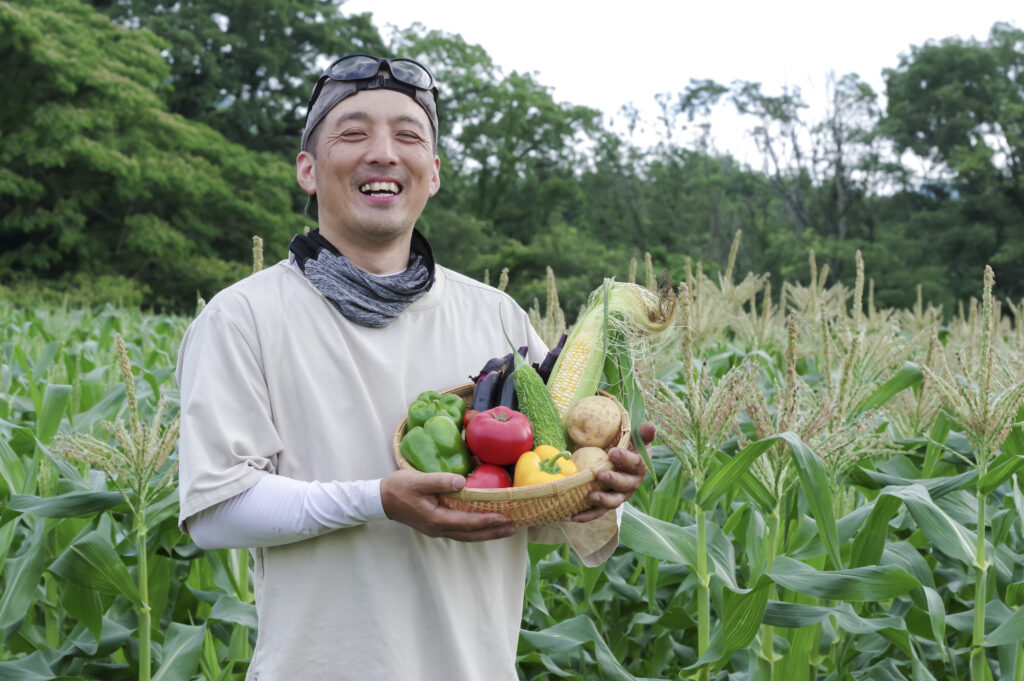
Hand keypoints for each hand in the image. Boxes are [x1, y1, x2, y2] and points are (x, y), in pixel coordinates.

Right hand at [380, 469, 517, 541]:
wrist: (381, 500)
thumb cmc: (399, 488)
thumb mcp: (419, 480)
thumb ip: (441, 482)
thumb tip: (462, 482)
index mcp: (436, 519)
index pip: (467, 523)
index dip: (487, 521)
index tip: (504, 518)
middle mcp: (439, 529)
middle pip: (471, 535)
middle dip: (493, 532)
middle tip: (514, 528)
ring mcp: (437, 530)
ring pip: (467, 536)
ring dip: (487, 534)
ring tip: (505, 530)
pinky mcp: (436, 526)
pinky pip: (461, 532)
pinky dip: (476, 530)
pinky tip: (485, 526)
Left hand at [570, 421, 654, 522]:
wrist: (620, 463)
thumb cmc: (627, 449)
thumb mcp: (635, 439)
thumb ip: (643, 433)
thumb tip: (650, 426)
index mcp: (639, 466)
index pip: (635, 463)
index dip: (625, 458)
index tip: (613, 452)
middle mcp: (631, 483)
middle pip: (625, 485)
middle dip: (613, 480)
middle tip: (600, 474)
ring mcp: (619, 495)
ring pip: (614, 501)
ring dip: (602, 500)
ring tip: (590, 496)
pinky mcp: (606, 504)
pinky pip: (598, 511)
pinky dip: (587, 515)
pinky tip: (573, 516)